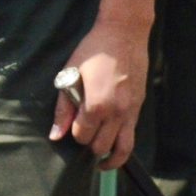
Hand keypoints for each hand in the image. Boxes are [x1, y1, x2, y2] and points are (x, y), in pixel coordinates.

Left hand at [50, 21, 148, 170]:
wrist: (124, 33)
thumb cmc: (93, 50)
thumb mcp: (70, 75)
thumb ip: (63, 109)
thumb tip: (56, 136)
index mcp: (96, 105)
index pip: (82, 136)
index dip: (74, 133)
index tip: (72, 123)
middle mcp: (117, 113)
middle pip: (101, 146)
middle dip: (89, 145)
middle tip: (83, 136)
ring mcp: (131, 112)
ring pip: (123, 150)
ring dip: (110, 157)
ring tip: (100, 162)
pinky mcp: (139, 108)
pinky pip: (132, 136)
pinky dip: (121, 146)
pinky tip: (112, 144)